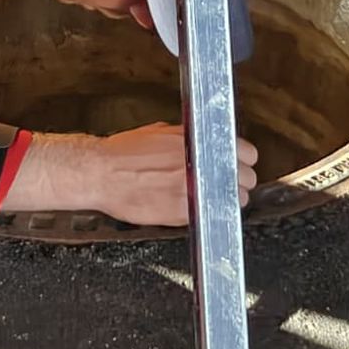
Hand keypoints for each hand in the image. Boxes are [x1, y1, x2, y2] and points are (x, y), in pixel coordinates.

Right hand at [13, 123, 259, 226]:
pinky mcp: (183, 211)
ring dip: (227, 200)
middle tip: (227, 184)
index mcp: (198, 140)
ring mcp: (194, 188)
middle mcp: (200, 163)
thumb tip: (205, 143)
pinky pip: (212, 215)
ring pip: (234, 200)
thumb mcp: (163, 133)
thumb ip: (189, 139)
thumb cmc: (125, 153)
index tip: (238, 165)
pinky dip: (209, 213)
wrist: (100, 172)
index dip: (243, 160)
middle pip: (246, 178)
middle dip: (238, 181)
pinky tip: (196, 208)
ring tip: (212, 198)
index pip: (247, 152)